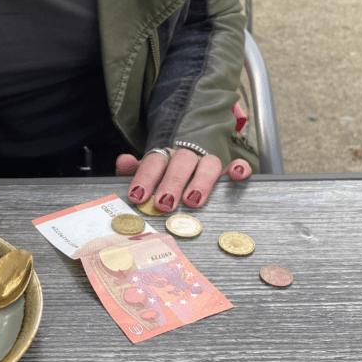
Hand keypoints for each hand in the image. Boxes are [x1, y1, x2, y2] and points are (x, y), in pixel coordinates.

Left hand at [116, 148, 250, 211]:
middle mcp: (186, 158)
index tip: (138, 196)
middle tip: (164, 204)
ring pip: (209, 163)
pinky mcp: (227, 172)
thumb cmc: (161, 180)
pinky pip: (237, 165)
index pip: (154, 161)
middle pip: (181, 162)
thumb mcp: (144, 176)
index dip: (146, 177)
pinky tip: (236, 175)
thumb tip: (123, 161)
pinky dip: (239, 168)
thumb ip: (132, 171)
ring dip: (201, 181)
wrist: (183, 168)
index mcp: (164, 157)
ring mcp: (207, 163)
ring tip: (193, 202)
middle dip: (172, 183)